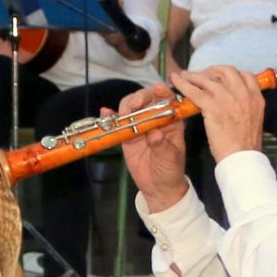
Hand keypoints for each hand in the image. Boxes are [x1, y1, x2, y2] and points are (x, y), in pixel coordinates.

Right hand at [114, 85, 190, 210]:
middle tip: (135, 105)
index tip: (158, 89)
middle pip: (146, 100)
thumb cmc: (170, 171)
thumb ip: (163, 146)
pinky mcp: (126, 134)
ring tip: (123, 115)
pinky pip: (118, 122)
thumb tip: (154, 134)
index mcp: (171, 121)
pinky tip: (105, 112)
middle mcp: (155, 119)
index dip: (163, 92)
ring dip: (126, 107)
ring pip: (131, 108)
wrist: (158, 187)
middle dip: (140, 98)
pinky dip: (110, 116)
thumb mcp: (170, 159)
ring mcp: (139, 125)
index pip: (168, 100)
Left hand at [173, 66, 265, 166]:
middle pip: (225, 71)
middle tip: (202, 76)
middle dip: (212, 71)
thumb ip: (247, 107)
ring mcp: (227, 98)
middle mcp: (243, 93)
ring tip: (184, 76)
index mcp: (255, 97)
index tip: (221, 77)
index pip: (244, 75)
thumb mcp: (254, 120)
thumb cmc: (246, 145)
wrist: (242, 157)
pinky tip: (176, 82)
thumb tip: (235, 102)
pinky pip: (194, 90)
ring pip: (207, 79)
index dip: (230, 74)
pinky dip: (183, 84)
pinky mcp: (212, 106)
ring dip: (194, 76)